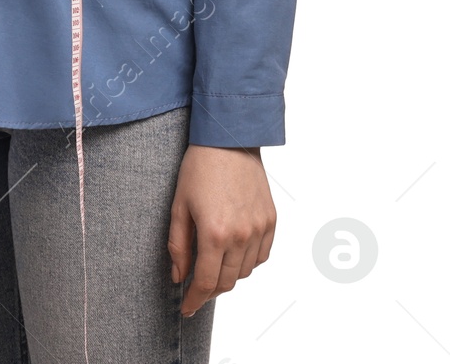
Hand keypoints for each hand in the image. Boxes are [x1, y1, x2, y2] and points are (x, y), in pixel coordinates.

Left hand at [167, 144, 276, 315]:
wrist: (229, 141)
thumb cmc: (198, 168)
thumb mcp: (178, 205)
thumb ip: (178, 245)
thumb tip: (179, 276)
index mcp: (215, 233)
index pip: (206, 282)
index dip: (195, 299)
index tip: (186, 308)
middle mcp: (241, 236)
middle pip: (228, 282)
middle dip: (210, 291)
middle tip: (196, 291)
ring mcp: (260, 229)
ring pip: (245, 272)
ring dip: (228, 277)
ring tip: (212, 268)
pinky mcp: (271, 222)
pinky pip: (261, 256)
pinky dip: (247, 262)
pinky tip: (233, 254)